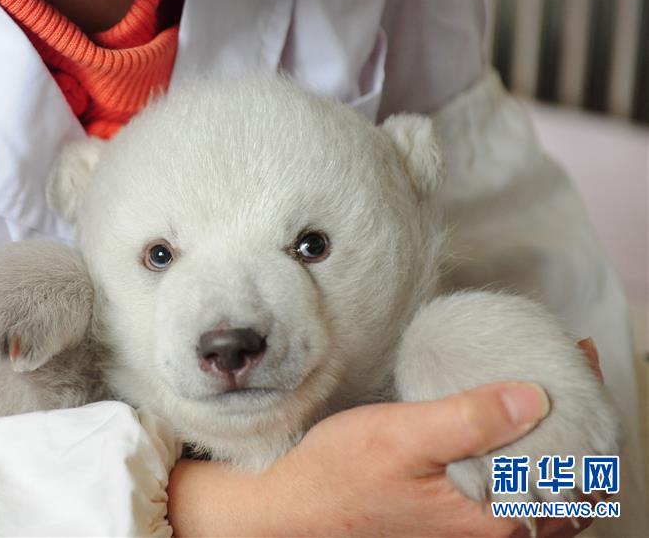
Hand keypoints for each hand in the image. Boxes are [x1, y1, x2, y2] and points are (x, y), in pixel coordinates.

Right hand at [168, 381, 591, 536]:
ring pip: (543, 486)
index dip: (583, 407)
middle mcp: (492, 530)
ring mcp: (475, 526)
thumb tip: (533, 396)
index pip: (570, 465)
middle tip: (567, 366)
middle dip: (576, 419)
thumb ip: (468, 419)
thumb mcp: (402, 437)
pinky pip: (513, 488)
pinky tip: (508, 423)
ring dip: (555, 438)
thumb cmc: (340, 476)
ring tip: (544, 388)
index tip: (576, 359)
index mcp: (492, 517)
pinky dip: (526, 453)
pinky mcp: (456, 516)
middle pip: (567, 478)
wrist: (297, 510)